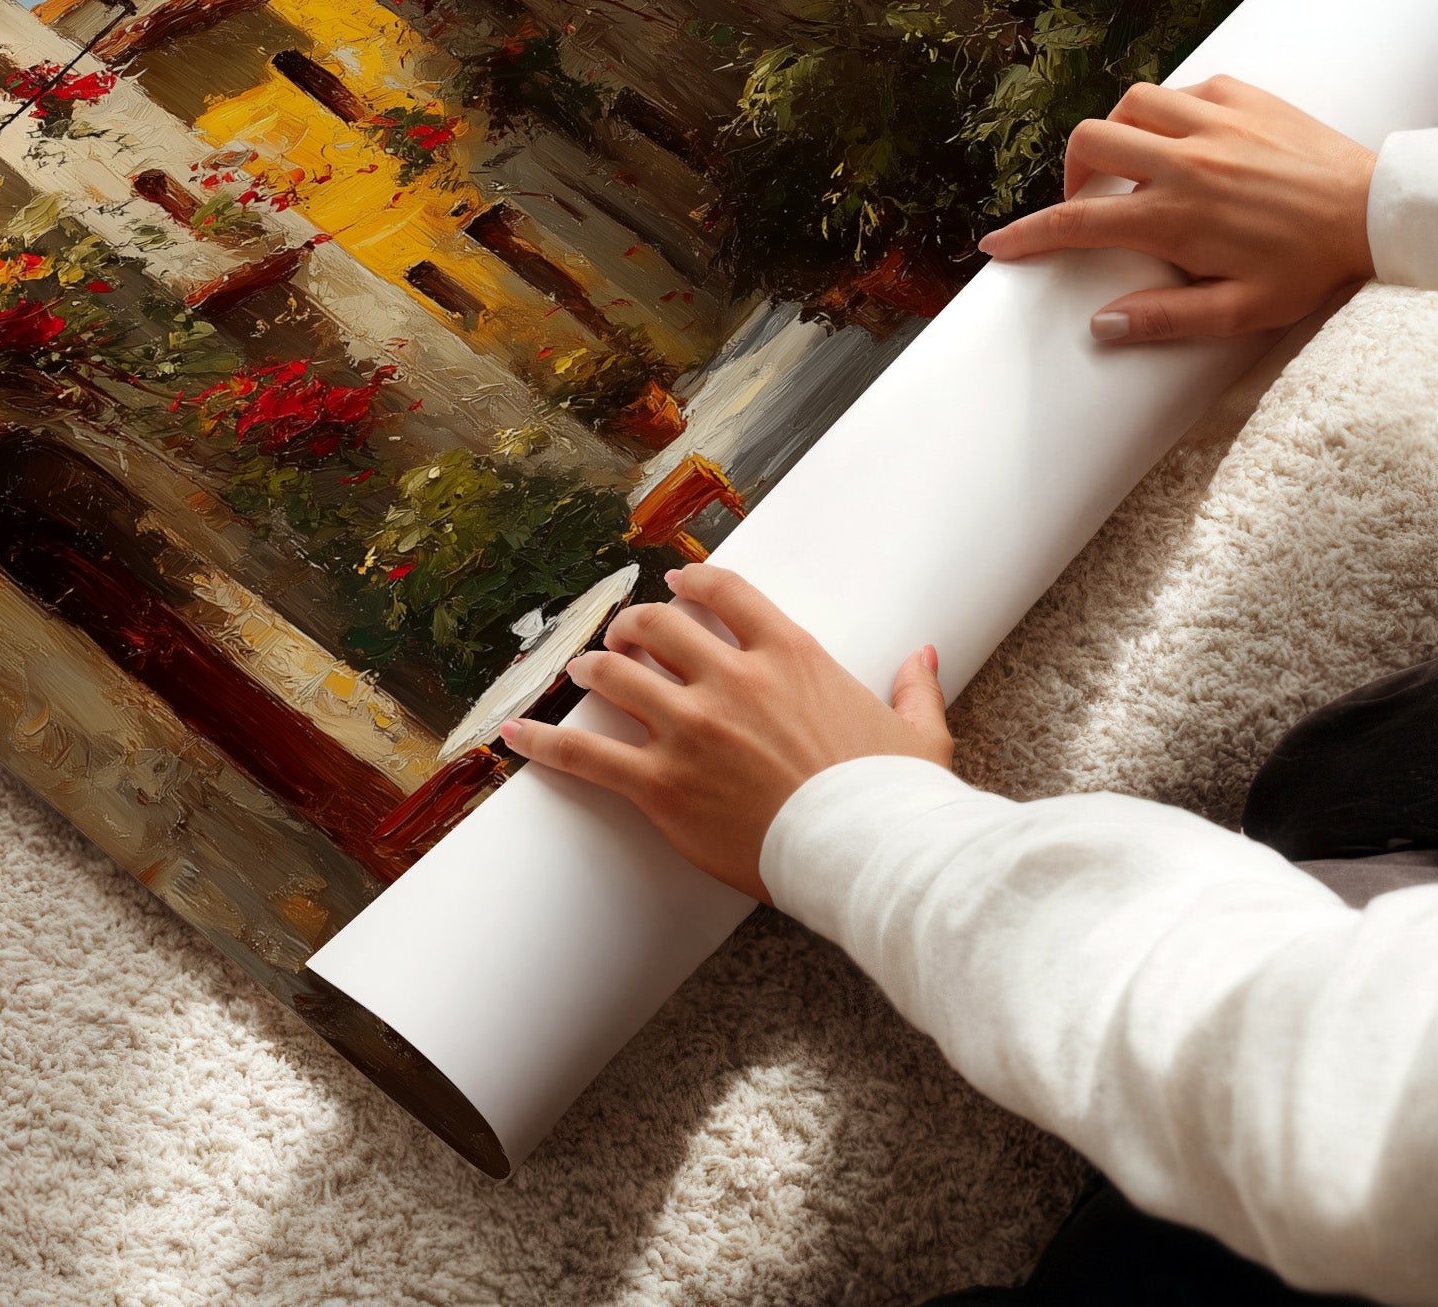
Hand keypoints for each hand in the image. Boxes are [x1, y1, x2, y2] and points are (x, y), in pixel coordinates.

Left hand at [500, 565, 949, 902]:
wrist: (869, 854)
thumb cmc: (894, 799)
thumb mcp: (917, 733)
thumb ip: (913, 687)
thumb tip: (923, 656)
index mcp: (791, 655)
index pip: (725, 593)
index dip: (691, 582)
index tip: (676, 584)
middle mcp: (732, 680)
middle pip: (658, 627)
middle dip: (633, 626)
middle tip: (624, 635)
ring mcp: (692, 729)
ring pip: (616, 675)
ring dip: (594, 668)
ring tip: (582, 671)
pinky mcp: (663, 785)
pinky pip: (586, 754)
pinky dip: (544, 741)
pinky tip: (514, 734)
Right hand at [977, 75, 1375, 343]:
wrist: (1378, 212)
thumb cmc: (1312, 268)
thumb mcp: (1242, 311)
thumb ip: (1167, 318)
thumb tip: (1101, 325)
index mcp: (1176, 216)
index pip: (1078, 223)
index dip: (1028, 235)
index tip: (998, 245)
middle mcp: (1185, 161)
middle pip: (1090, 143)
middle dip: (1072, 172)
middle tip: (1089, 201)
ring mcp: (1214, 121)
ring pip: (1130, 104)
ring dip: (1119, 132)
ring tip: (1135, 164)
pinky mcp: (1243, 95)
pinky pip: (1184, 89)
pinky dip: (1170, 111)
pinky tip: (1187, 138)